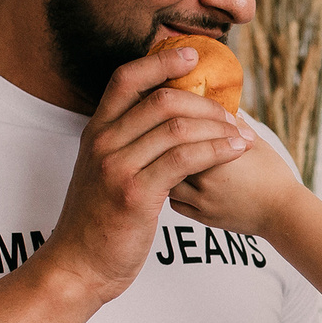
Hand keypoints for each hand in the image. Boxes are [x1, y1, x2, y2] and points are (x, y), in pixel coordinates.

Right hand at [30, 47, 248, 305]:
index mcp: (95, 133)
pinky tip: (235, 152)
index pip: (126, 78)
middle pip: (161, 99)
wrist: (78, 266)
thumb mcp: (101, 175)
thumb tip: (161, 126)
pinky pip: (184, 159)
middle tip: (233, 113)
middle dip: (205, 102)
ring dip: (218, 127)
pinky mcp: (134, 193)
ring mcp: (117, 167)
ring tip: (242, 136)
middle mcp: (103, 143)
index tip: (192, 56)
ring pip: (176, 126)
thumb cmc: (98, 224)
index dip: (161, 61)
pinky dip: (216, 150)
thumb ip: (124, 147)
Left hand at [169, 116, 307, 239]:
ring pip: (168, 180)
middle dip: (167, 146)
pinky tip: (180, 181)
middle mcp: (206, 179)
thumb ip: (234, 123)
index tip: (177, 119)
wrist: (284, 213)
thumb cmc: (274, 175)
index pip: (183, 133)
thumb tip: (217, 106)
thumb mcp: (257, 143)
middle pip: (170, 156)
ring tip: (171, 159)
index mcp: (219, 155)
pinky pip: (175, 203)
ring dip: (167, 169)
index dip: (177, 124)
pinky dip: (174, 191)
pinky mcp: (203, 217)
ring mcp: (202, 201)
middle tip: (166, 136)